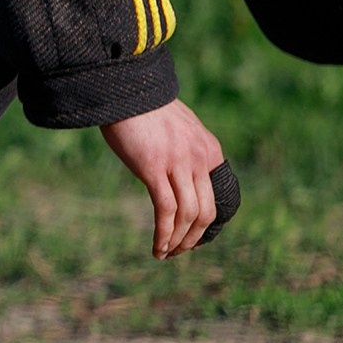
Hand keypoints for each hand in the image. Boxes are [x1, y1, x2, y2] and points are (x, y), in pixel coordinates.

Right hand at [100, 99, 228, 259]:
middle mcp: (199, 159)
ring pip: (188, 216)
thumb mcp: (176, 129)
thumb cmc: (144, 107)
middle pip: (206, 213)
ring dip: (177, 241)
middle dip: (193, 239)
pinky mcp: (154, 168)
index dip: (204, 225)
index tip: (189, 237)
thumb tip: (175, 175)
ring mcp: (178, 163)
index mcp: (208, 150)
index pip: (216, 198)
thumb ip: (183, 151)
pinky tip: (156, 246)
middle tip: (178, 252)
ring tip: (164, 254)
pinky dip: (163, 234)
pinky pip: (165, 210)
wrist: (126, 87)